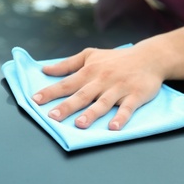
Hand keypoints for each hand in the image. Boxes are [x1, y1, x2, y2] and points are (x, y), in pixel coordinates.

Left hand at [32, 45, 164, 129]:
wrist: (149, 58)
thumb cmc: (116, 59)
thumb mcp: (91, 55)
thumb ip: (68, 64)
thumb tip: (45, 69)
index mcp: (90, 71)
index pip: (67, 83)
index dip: (50, 92)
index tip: (35, 101)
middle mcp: (102, 80)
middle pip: (82, 95)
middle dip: (67, 106)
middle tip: (53, 116)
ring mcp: (119, 88)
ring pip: (103, 102)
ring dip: (92, 113)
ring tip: (80, 124)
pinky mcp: (135, 95)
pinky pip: (127, 108)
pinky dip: (121, 117)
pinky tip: (113, 128)